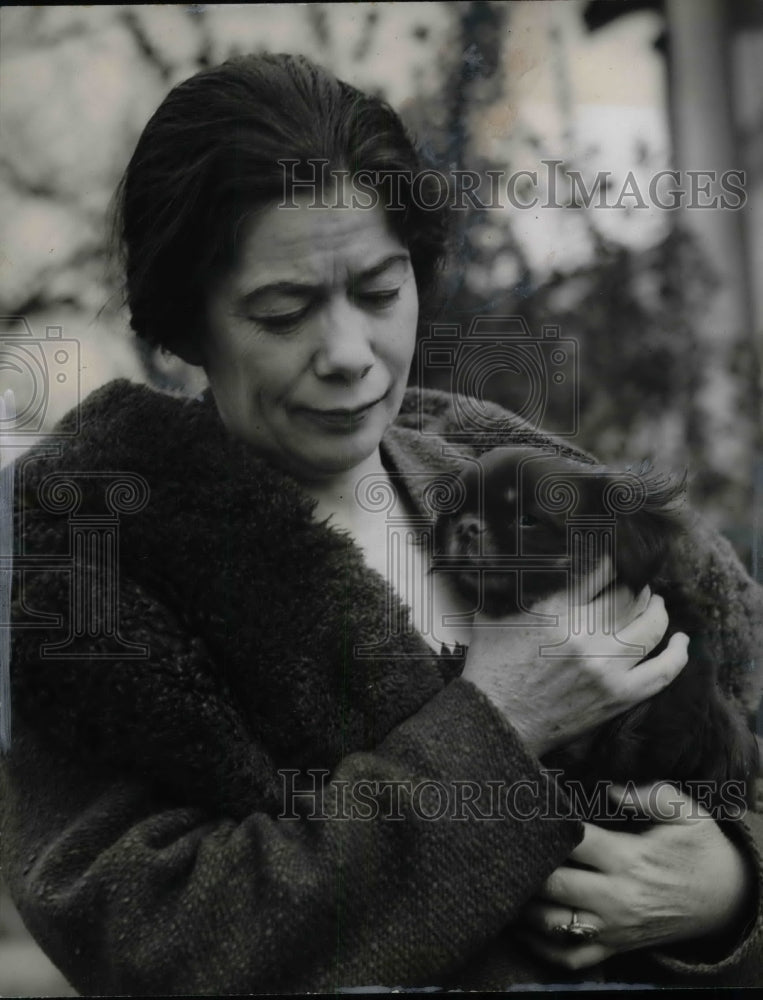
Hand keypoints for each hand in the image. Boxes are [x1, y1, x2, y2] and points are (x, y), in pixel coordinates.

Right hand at [461, 558, 689, 756]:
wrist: (497, 718)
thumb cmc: (492, 665)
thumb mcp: (494, 613)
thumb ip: (515, 585)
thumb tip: (529, 557)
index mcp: (556, 612)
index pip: (602, 571)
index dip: (612, 560)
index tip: (614, 559)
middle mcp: (585, 637)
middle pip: (629, 596)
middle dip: (635, 584)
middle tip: (633, 582)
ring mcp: (606, 668)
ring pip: (650, 628)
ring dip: (657, 610)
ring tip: (654, 603)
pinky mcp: (618, 696)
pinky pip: (661, 673)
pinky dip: (676, 655)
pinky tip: (680, 641)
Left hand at [517, 784, 753, 969]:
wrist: (726, 899)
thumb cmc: (699, 849)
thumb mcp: (686, 813)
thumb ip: (648, 795)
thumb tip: (608, 787)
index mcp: (629, 858)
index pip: (574, 842)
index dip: (546, 826)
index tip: (524, 811)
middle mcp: (617, 897)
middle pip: (555, 883)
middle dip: (526, 865)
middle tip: (504, 844)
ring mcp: (613, 928)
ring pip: (554, 923)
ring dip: (524, 905)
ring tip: (504, 880)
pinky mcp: (614, 947)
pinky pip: (570, 958)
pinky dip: (540, 946)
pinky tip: (519, 925)